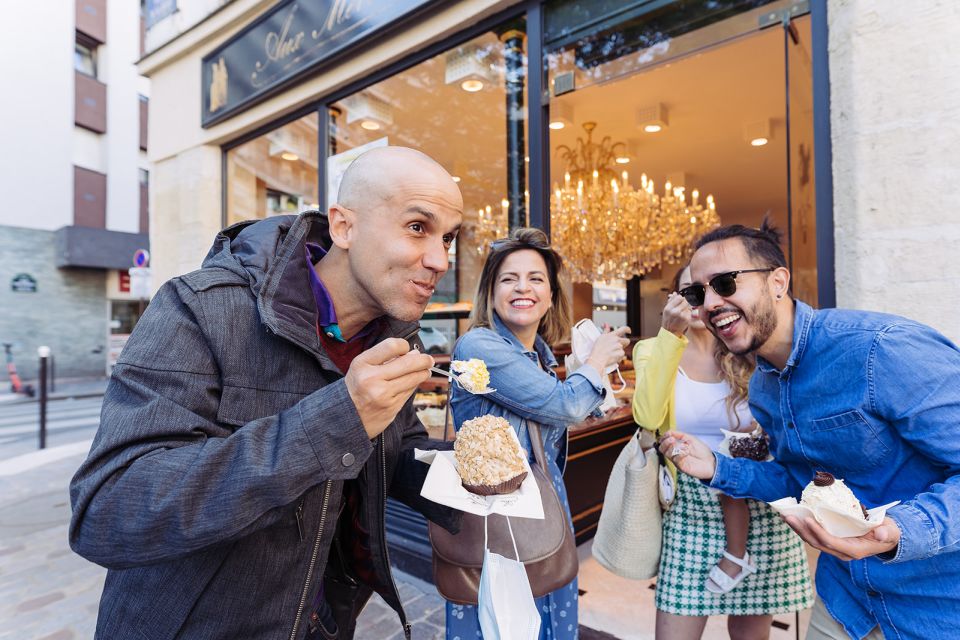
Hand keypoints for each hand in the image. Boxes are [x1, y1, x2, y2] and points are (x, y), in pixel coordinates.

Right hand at [345, 338, 432, 438]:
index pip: (392, 346)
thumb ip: (385, 358)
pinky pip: (409, 392)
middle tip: (429, 359)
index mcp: (362, 364)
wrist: (346, 416)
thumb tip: (415, 353)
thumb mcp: (362, 366)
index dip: (404, 346)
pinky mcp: (391, 407)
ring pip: (413, 379)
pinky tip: (413, 382)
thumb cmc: (357, 387)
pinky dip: (414, 385)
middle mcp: (372, 379)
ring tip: (425, 370)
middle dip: (424, 360)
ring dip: (423, 373)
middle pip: (408, 363)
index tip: (408, 348)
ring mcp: (383, 395)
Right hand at [586, 326, 630, 372]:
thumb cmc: (597, 349)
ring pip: (623, 349)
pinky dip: (618, 357)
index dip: (627, 329)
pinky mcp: (621, 354)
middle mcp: (617, 340)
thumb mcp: (601, 337)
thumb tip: (606, 324)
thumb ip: (605, 331)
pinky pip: (622, 355)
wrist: (597, 359)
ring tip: (611, 353)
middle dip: (624, 344)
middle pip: (627, 340)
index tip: (629, 331)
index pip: (623, 329)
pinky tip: (612, 357)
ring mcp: (619, 347)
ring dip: (619, 351)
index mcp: (612, 335)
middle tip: (618, 347)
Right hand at [658, 431, 716, 480]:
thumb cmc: (702, 451)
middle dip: (666, 443)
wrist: (711, 462)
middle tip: (672, 440)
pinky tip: (687, 452)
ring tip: (684, 446)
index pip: (663, 442)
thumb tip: (668, 432)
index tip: (669, 435)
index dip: (664, 438)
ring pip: (667, 454)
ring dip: (674, 447)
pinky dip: (680, 454)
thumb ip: (679, 434)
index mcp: (675, 446)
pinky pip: (676, 460)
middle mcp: (674, 454)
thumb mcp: (690, 438)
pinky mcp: (681, 467)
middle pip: (662, 448)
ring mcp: (677, 460)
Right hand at [661, 292, 691, 336]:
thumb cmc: (668, 321)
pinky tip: (684, 317)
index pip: (679, 297)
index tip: (680, 301)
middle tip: (681, 308)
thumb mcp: (666, 310)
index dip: (680, 299)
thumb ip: (670, 301)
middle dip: (684, 303)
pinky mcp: (687, 319)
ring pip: (688, 306)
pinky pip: (690, 312)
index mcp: (668, 308)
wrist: (670, 332)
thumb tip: (675, 293)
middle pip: (685, 301)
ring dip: (687, 308)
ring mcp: (681, 315)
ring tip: (682, 313)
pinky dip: (689, 313)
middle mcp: (675, 311)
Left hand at [782, 515, 900, 560]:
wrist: (886, 538)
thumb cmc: (888, 533)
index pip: (831, 542)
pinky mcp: (832, 541)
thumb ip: (886, 532)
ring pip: (813, 540)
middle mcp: (842, 552)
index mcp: (854, 550)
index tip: (808, 520)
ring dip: (799, 529)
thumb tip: (881, 534)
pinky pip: (815, 536)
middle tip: (789, 517)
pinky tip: (795, 518)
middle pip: (817, 542)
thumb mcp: (890, 532)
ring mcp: (836, 548)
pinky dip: (804, 527)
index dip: (818, 532)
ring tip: (786, 516)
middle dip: (802, 530)